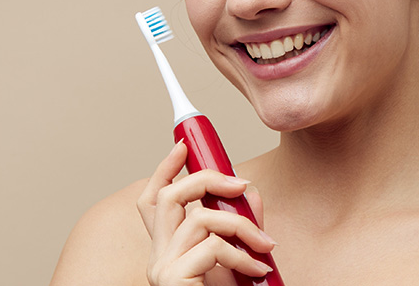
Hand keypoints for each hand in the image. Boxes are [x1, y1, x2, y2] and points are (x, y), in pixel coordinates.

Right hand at [137, 141, 276, 285]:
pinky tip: (257, 270)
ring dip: (240, 225)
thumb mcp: (238, 260)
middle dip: (206, 179)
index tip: (183, 146)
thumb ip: (242, 230)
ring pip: (199, 219)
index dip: (165, 170)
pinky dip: (242, 254)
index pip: (154, 203)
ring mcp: (162, 268)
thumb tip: (251, 195)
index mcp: (168, 251)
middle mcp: (158, 258)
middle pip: (168, 197)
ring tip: (265, 247)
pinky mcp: (173, 279)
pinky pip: (213, 246)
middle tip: (242, 185)